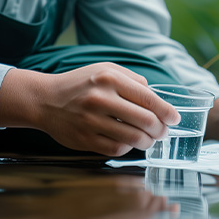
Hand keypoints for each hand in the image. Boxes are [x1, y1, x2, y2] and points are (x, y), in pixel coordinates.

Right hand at [0, 64, 179, 156]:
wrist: (44, 100)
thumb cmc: (81, 84)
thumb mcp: (105, 69)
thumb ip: (133, 79)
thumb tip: (157, 98)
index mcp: (109, 78)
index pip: (149, 98)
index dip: (167, 112)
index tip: (175, 118)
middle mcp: (100, 99)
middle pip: (146, 121)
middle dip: (161, 129)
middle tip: (163, 131)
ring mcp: (91, 121)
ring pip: (134, 138)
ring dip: (148, 141)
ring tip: (149, 139)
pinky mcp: (85, 139)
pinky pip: (117, 148)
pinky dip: (128, 147)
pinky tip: (129, 141)